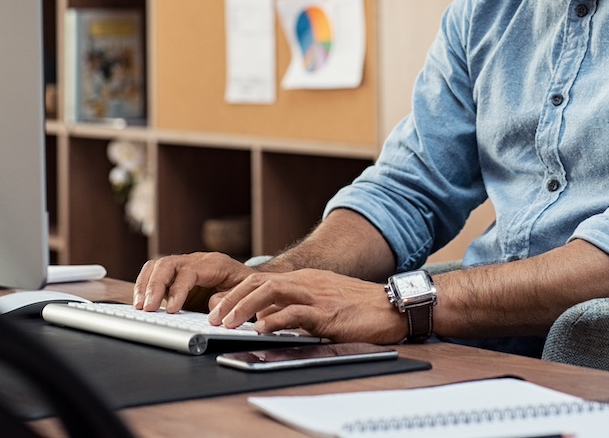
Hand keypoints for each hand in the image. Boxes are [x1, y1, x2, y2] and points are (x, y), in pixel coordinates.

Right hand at [133, 252, 254, 312]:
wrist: (250, 280)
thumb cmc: (247, 287)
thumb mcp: (245, 294)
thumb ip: (228, 300)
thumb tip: (211, 307)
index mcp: (214, 263)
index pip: (189, 271)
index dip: (177, 289)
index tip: (171, 309)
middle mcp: (196, 260)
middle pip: (168, 264)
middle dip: (154, 286)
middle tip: (147, 308)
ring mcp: (184, 265)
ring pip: (158, 266)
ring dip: (145, 285)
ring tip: (140, 307)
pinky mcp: (176, 275)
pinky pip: (155, 273)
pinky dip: (145, 285)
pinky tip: (141, 302)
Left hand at [208, 268, 407, 344]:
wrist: (394, 306)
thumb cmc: (361, 307)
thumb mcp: (324, 302)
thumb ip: (295, 308)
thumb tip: (266, 319)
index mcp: (305, 279)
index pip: (261, 280)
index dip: (236, 293)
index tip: (218, 308)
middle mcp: (307, 282)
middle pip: (259, 282)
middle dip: (232, 299)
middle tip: (214, 318)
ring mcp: (317, 295)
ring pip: (271, 292)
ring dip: (244, 307)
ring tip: (228, 323)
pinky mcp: (328, 312)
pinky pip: (295, 312)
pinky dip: (274, 319)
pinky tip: (261, 329)